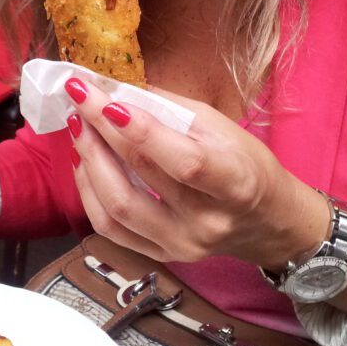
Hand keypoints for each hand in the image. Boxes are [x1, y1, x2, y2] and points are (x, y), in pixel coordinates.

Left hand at [63, 77, 326, 265]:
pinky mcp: (161, 256)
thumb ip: (171, 109)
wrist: (267, 222)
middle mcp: (206, 221)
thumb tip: (119, 89)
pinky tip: (86, 164)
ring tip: (79, 128)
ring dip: (89, 163)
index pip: (184, 160)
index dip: (141, 130)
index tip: (104, 99)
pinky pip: (110, 229)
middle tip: (80, 100)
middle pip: (141, 177)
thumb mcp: (222, 127)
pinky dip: (90, 193)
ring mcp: (181, 244)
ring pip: (117, 209)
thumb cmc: (247, 165)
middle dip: (102, 132)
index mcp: (234, 184)